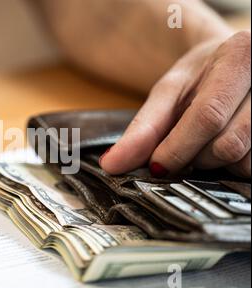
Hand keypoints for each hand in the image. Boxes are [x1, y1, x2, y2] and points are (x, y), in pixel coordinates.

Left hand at [100, 31, 250, 177]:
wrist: (231, 65)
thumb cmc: (200, 76)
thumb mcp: (167, 93)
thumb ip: (141, 129)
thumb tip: (113, 164)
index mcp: (239, 56)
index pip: (208, 116)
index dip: (177, 148)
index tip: (158, 165)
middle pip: (228, 143)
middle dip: (196, 157)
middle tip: (185, 146)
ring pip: (246, 160)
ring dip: (216, 164)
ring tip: (208, 142)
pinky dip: (235, 166)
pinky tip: (225, 146)